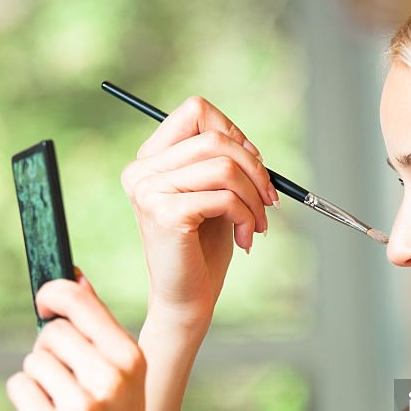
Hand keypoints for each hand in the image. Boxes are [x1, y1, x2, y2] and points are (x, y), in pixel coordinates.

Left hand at [6, 271, 155, 410]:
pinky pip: (18, 387)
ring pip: (32, 361)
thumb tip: (74, 276)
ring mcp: (81, 407)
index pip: (78, 301)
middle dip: (49, 352)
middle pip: (50, 332)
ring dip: (38, 381)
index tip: (46, 302)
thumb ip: (99, 329)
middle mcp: (110, 379)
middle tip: (66, 384)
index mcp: (131, 359)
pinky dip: (25, 402)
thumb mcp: (124, 379)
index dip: (54, 294)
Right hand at [121, 95, 278, 324]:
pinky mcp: (164, 214)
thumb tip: (249, 144)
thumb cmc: (203, 248)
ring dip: (254, 199)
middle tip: (269, 201)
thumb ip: (222, 161)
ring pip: (224, 168)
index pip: (196, 111)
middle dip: (255, 170)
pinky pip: (224, 198)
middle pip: (215, 138)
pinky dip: (247, 217)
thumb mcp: (214, 193)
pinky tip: (246, 238)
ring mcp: (148, 191)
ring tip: (257, 225)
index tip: (253, 168)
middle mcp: (141, 171)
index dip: (234, 132)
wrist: (187, 298)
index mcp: (150, 159)